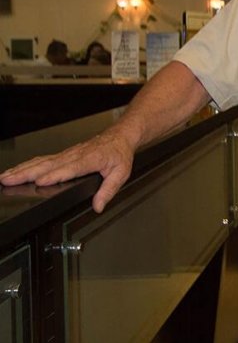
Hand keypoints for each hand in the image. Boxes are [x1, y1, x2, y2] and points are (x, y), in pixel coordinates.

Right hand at [0, 128, 133, 213]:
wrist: (120, 136)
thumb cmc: (119, 154)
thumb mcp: (121, 173)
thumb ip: (109, 190)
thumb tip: (98, 206)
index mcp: (89, 159)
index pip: (70, 168)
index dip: (55, 175)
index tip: (40, 182)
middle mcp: (74, 155)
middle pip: (48, 165)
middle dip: (27, 173)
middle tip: (9, 179)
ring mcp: (67, 154)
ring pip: (41, 162)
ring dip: (22, 169)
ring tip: (6, 176)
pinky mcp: (63, 155)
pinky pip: (43, 160)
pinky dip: (27, 165)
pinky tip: (17, 170)